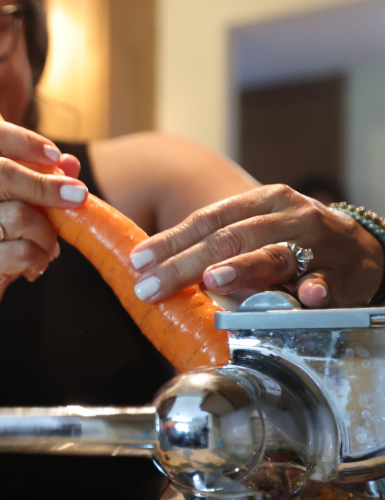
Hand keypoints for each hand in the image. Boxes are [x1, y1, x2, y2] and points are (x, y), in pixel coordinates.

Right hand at [0, 117, 85, 319]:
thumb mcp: (12, 207)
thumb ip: (39, 182)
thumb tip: (71, 163)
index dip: (24, 138)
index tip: (54, 155)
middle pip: (1, 172)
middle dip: (46, 183)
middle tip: (78, 196)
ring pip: (17, 215)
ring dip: (48, 232)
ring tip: (50, 247)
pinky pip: (20, 253)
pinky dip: (40, 259)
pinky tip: (36, 266)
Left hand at [128, 184, 384, 307]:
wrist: (361, 250)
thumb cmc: (292, 244)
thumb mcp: (253, 237)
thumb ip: (212, 253)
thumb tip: (155, 275)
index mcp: (258, 202)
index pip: (206, 220)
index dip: (170, 241)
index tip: (139, 261)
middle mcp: (286, 216)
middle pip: (229, 238)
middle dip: (186, 264)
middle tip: (154, 285)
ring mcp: (316, 242)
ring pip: (273, 254)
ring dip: (242, 267)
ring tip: (213, 279)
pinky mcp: (343, 271)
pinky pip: (325, 280)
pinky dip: (315, 286)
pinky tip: (303, 296)